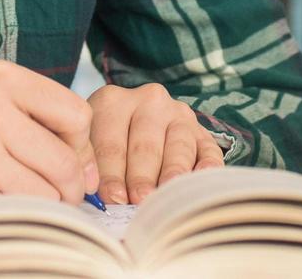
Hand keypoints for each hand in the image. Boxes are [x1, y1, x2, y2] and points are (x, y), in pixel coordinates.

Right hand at [0, 60, 98, 219]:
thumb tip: (91, 173)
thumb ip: (39, 126)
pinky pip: (20, 216)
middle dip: (63, 188)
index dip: (77, 147)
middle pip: (66, 163)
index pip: (77, 115)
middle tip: (37, 190)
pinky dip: (12, 220)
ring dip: (37, 207)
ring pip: (48, 196)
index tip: (60, 160)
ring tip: (4, 195)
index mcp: (0, 78)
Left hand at [87, 82, 224, 204]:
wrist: (136, 124)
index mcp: (113, 102)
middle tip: (139, 200)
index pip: (110, 143)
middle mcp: (149, 102)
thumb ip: (94, 168)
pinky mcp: (202, 132)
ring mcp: (179, 115)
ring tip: (168, 196)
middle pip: (145, 146)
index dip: (110, 174)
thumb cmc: (104, 143)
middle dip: (141, 178)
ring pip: (178, 147)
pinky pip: (209, 150)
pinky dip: (207, 167)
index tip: (112, 198)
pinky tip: (200, 182)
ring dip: (172, 174)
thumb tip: (106, 201)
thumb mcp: (92, 144)